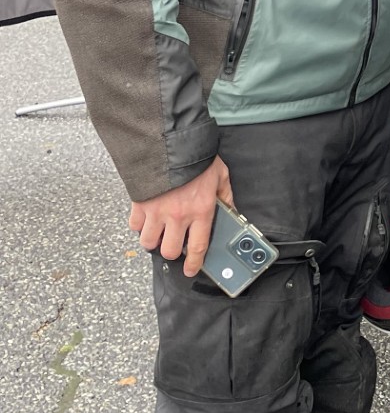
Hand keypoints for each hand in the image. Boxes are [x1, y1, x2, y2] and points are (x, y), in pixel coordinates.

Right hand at [129, 156, 233, 278]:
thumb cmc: (197, 158)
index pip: (198, 248)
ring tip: (158, 232)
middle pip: (169, 251)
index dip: (193, 263)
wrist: (169, 142)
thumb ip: (226, 196)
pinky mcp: (139, 204)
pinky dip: (139, 226)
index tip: (190, 270)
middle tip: (173, 244)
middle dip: (171, 252)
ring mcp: (157, 212)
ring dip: (153, 241)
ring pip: (149, 243)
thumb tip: (232, 211)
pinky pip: (135, 226)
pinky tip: (146, 218)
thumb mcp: (220, 175)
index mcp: (201, 211)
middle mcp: (178, 216)